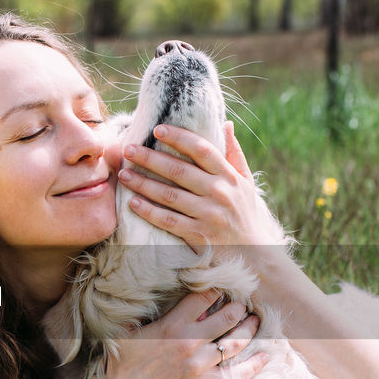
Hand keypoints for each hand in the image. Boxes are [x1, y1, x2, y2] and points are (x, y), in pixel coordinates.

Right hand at [98, 289, 266, 378]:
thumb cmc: (123, 367)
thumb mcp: (125, 332)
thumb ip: (138, 314)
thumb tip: (139, 296)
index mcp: (173, 325)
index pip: (204, 298)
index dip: (216, 290)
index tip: (221, 289)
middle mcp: (192, 342)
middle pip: (228, 316)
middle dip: (239, 307)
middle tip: (243, 304)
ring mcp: (202, 365)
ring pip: (236, 341)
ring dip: (249, 328)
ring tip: (254, 321)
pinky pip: (239, 373)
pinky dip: (254, 364)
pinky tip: (264, 356)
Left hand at [117, 122, 282, 248]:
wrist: (255, 254)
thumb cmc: (246, 213)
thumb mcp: (246, 182)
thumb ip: (234, 153)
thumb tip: (226, 124)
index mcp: (229, 177)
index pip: (202, 150)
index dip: (179, 137)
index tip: (157, 129)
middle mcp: (220, 193)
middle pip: (179, 171)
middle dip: (150, 158)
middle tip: (128, 149)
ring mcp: (208, 215)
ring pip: (170, 195)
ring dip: (143, 184)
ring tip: (124, 174)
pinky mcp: (198, 235)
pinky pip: (168, 221)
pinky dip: (149, 211)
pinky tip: (133, 203)